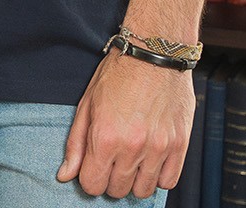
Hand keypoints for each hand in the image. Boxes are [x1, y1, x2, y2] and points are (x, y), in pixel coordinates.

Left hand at [58, 48, 195, 198]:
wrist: (154, 55)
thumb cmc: (117, 76)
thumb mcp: (86, 105)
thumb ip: (75, 145)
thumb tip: (65, 176)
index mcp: (104, 137)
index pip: (93, 185)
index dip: (89, 179)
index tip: (92, 169)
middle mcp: (132, 147)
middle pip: (118, 190)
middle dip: (110, 180)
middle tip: (110, 162)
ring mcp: (159, 148)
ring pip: (143, 190)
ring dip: (134, 181)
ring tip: (130, 161)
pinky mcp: (180, 145)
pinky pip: (169, 181)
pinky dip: (157, 177)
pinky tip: (149, 161)